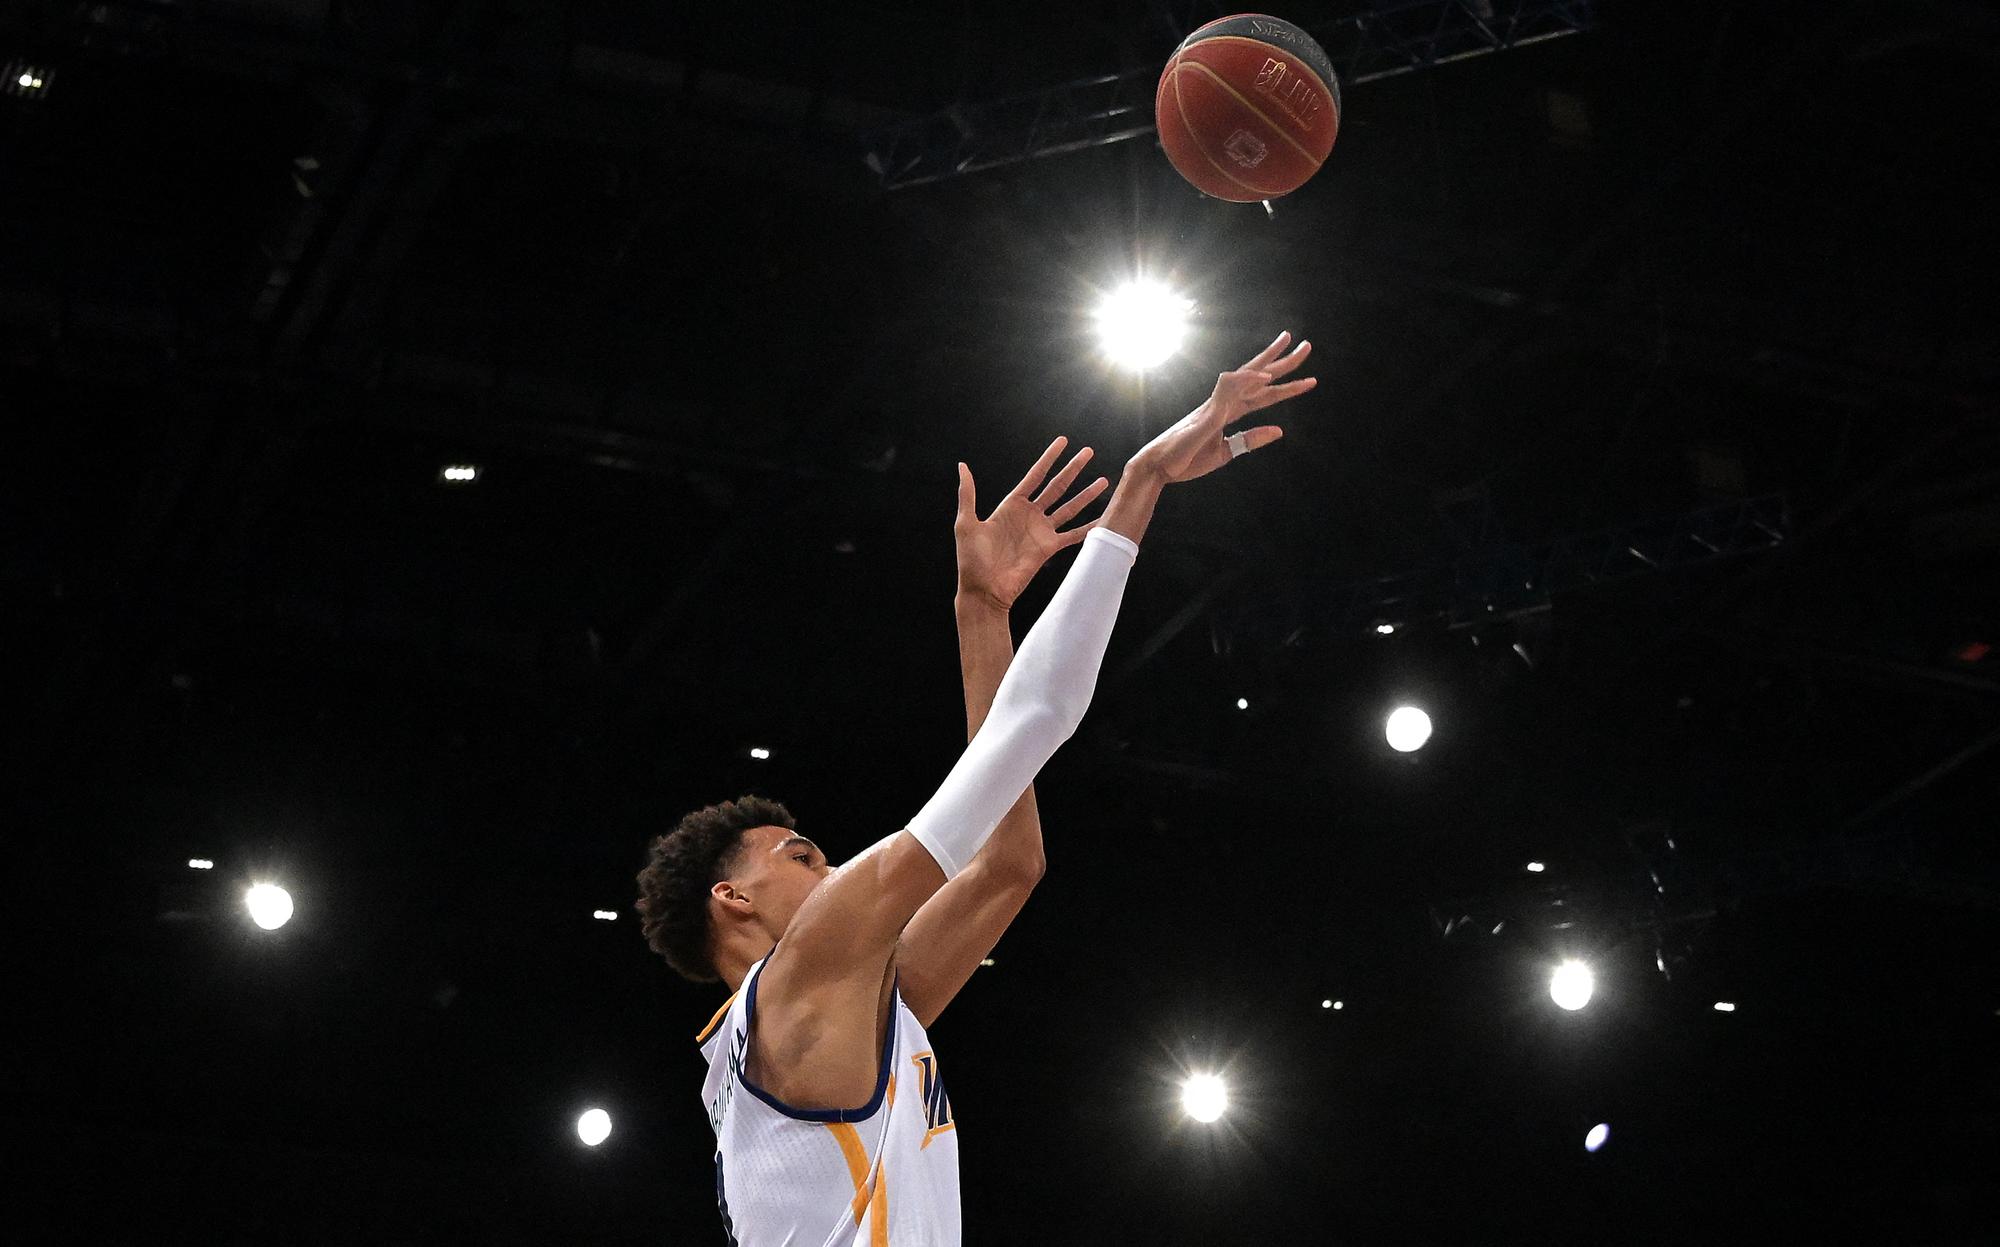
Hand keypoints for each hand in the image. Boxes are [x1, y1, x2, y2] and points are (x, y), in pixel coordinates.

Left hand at [954, 437, 1109, 610]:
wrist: (984, 590)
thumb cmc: (971, 560)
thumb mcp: (966, 523)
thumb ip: (968, 494)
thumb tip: (962, 467)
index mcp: (1011, 505)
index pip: (1035, 475)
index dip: (1049, 458)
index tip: (1063, 442)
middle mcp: (1030, 515)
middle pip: (1057, 486)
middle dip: (1073, 469)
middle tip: (1089, 452)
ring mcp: (1041, 531)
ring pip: (1069, 507)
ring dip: (1086, 495)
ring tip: (1104, 481)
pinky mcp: (1049, 548)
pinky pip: (1073, 535)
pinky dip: (1088, 527)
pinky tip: (1103, 518)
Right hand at [1131, 332, 1314, 484]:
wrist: (1158, 467)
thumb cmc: (1186, 460)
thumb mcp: (1226, 452)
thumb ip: (1250, 440)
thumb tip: (1279, 430)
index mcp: (1227, 412)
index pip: (1261, 395)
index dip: (1285, 387)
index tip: (1308, 380)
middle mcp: (1223, 403)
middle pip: (1258, 376)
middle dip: (1282, 361)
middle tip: (1307, 346)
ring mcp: (1215, 405)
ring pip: (1248, 376)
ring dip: (1271, 361)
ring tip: (1294, 347)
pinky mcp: (1207, 413)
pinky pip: (1229, 390)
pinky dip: (1248, 381)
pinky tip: (1265, 377)